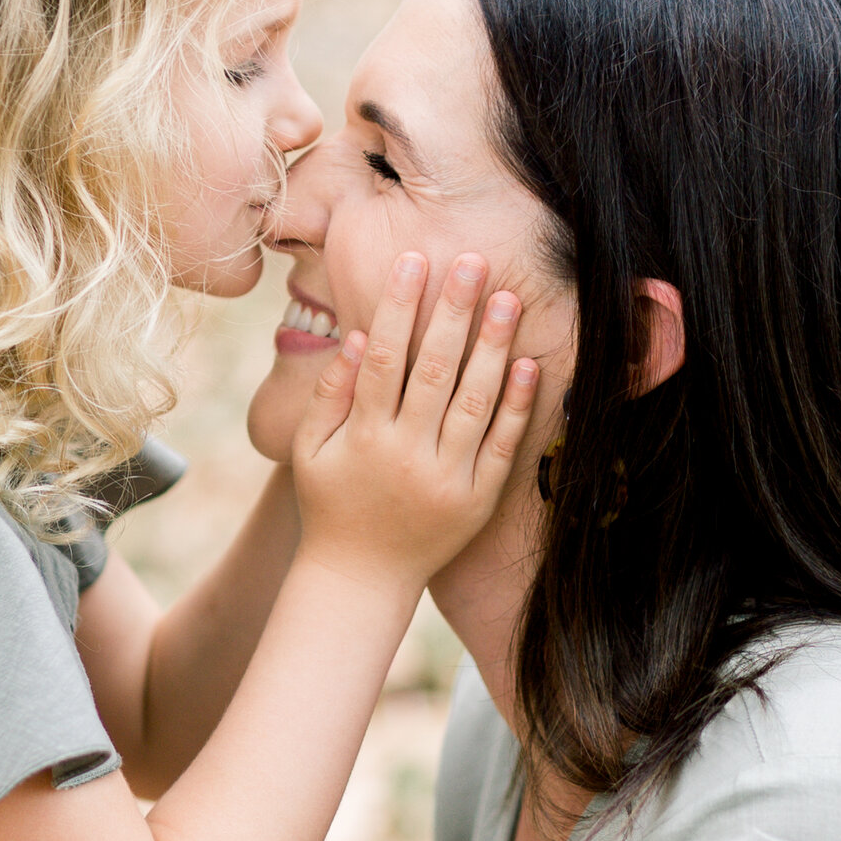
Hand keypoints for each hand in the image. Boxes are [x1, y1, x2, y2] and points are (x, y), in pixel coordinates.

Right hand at [288, 252, 536, 589]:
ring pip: (475, 402)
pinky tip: (530, 364)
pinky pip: (502, 446)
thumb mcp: (310, 451)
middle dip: (453, 311)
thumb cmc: (331, 504)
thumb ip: (330, 394)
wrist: (361, 580)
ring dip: (493, 347)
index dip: (398, 306)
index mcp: (364, 437)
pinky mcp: (478, 499)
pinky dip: (517, 405)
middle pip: (435, 370)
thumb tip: (355, 336)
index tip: (414, 261)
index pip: (383, 356)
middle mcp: (407, 455)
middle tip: (472, 261)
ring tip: (507, 299)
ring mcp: (448, 479)